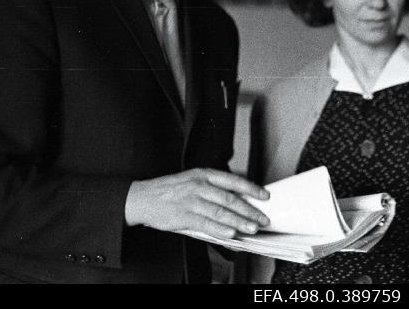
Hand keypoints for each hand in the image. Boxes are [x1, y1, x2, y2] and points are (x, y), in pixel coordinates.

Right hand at [124, 168, 269, 237]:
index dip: (251, 189)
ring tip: (252, 228)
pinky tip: (231, 234)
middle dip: (249, 210)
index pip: (233, 181)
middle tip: (263, 218)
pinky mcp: (184, 216)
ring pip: (221, 212)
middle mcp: (199, 186)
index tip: (265, 196)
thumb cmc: (170, 190)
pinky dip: (220, 230)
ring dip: (239, 222)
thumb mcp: (192, 180)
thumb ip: (213, 188)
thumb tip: (238, 201)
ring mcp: (191, 201)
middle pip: (230, 198)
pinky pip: (206, 224)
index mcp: (204, 174)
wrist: (143, 198)